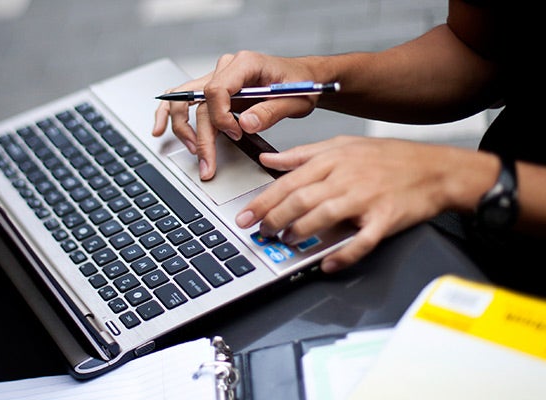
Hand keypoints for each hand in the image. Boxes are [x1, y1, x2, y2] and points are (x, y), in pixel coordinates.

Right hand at [152, 51, 320, 179]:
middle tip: (207, 164)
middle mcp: (226, 68)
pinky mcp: (214, 91)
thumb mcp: (296, 99)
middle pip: (198, 101)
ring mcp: (217, 78)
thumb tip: (243, 124)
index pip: (217, 89)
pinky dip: (170, 114)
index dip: (221, 116)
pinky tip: (160, 130)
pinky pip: (184, 99)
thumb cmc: (302, 85)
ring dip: (182, 129)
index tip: (235, 134)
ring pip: (184, 101)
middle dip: (200, 137)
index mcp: (245, 63)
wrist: (304, 78)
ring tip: (194, 153)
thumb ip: (270, 111)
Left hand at [234, 136, 454, 272]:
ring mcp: (366, 199)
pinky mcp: (384, 219)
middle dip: (274, 219)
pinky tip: (327, 263)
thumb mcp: (343, 145)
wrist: (435, 169)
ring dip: (301, 232)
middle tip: (261, 232)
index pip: (288, 182)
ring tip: (288, 242)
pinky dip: (343, 255)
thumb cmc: (389, 158)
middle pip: (300, 200)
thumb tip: (269, 160)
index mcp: (333, 160)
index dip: (263, 201)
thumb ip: (303, 154)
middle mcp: (346, 178)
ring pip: (324, 217)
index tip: (245, 216)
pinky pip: (361, 241)